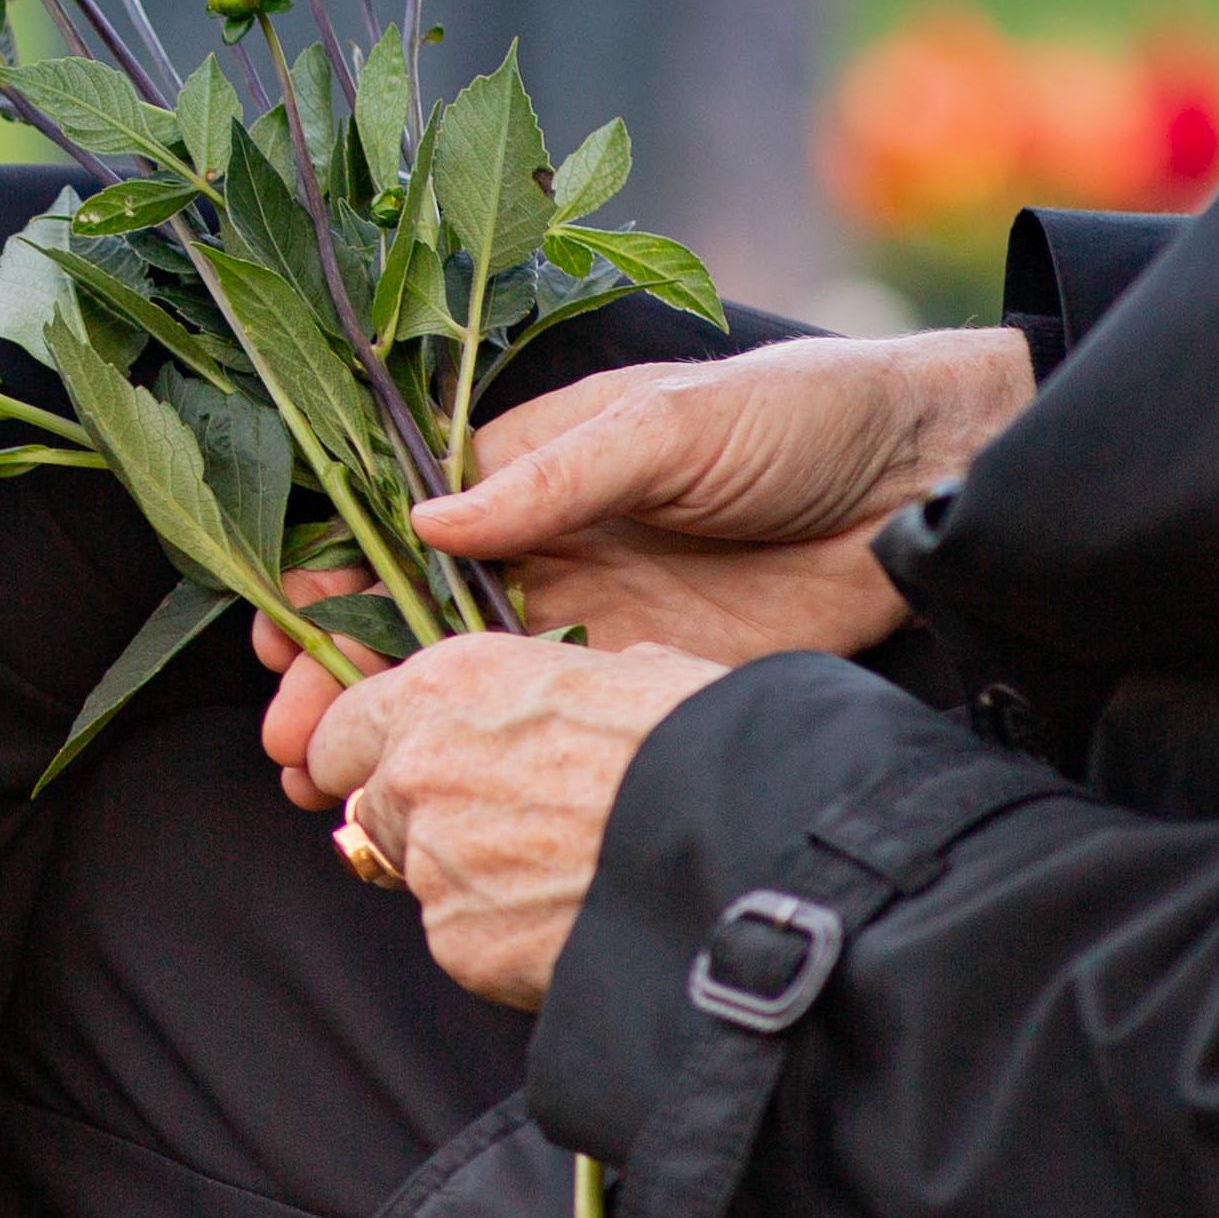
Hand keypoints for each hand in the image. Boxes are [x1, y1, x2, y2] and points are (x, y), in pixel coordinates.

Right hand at [248, 330, 1028, 801]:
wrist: (937, 481)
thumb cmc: (800, 416)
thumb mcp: (670, 425)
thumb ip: (551, 478)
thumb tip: (423, 519)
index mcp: (530, 468)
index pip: (398, 526)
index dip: (331, 583)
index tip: (280, 641)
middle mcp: (545, 545)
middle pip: (411, 620)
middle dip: (340, 680)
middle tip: (290, 747)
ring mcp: (594, 620)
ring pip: (463, 686)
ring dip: (393, 734)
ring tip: (324, 792)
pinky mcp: (650, 683)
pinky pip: (550, 727)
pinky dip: (485, 763)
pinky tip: (435, 801)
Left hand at [298, 630, 734, 1008]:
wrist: (747, 853)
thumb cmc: (710, 748)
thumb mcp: (638, 673)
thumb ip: (565, 689)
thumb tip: (582, 698)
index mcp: (450, 685)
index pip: (344, 723)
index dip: (365, 751)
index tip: (386, 769)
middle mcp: (418, 768)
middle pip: (374, 806)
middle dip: (421, 821)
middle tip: (505, 833)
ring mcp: (432, 861)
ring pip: (425, 877)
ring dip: (475, 882)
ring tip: (571, 879)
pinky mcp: (460, 943)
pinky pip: (470, 942)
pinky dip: (510, 941)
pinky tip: (579, 924)